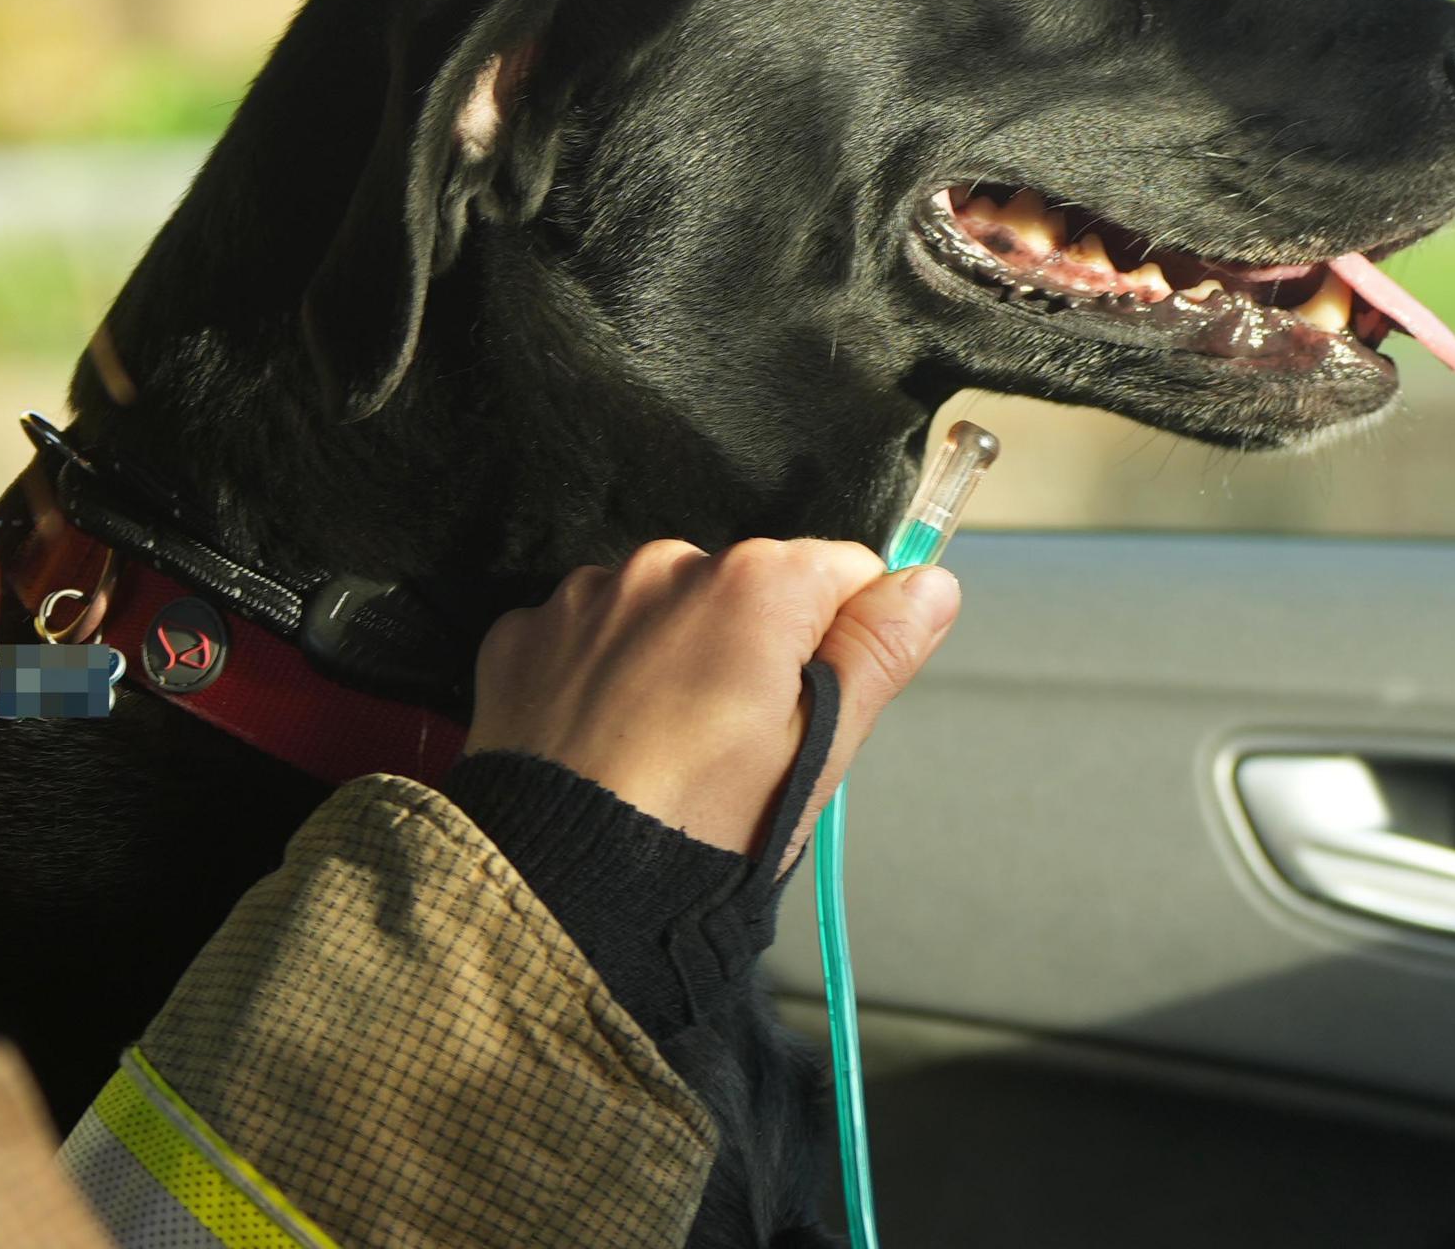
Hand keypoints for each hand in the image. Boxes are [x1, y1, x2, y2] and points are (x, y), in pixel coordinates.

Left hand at [467, 537, 962, 862]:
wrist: (557, 891)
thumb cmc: (699, 831)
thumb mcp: (816, 751)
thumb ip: (876, 652)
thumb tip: (929, 586)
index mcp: (756, 584)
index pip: (844, 571)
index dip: (845, 641)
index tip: (812, 708)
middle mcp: (667, 564)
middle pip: (750, 587)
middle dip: (754, 647)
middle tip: (737, 744)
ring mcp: (587, 595)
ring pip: (666, 607)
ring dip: (675, 655)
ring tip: (664, 748)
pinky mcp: (524, 632)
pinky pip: (588, 632)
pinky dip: (601, 672)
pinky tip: (604, 739)